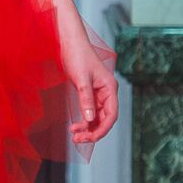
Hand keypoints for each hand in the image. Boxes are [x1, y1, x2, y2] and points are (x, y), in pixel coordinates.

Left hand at [59, 32, 118, 146]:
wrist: (71, 43)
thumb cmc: (78, 56)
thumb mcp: (81, 79)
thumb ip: (86, 99)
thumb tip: (90, 119)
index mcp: (110, 88)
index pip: (112, 115)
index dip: (103, 129)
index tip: (90, 138)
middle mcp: (107, 93)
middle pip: (105, 119)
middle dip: (93, 131)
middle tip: (78, 139)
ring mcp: (98, 94)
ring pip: (97, 117)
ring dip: (88, 128)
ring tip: (74, 135)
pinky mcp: (89, 94)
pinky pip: (90, 112)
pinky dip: (84, 121)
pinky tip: (75, 126)